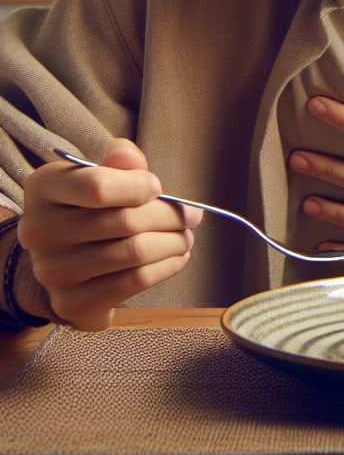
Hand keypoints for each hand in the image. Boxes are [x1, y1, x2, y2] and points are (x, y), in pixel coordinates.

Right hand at [17, 139, 202, 330]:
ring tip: (186, 237)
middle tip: (193, 215)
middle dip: (171, 217)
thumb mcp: (101, 175)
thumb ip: (120, 164)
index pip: (96, 186)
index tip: (159, 188)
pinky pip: (135, 281)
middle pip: (126, 221)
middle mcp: (40, 231)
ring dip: (174, 242)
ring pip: (135, 253)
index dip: (138, 186)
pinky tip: (176, 257)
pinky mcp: (72, 302)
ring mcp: (52, 272)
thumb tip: (125, 152)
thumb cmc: (92, 208)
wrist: (64, 261)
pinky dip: (166, 267)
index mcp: (45, 188)